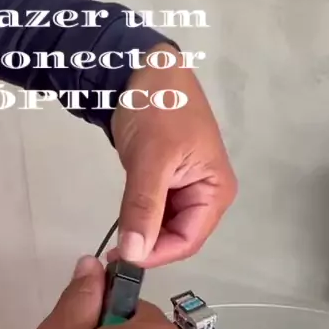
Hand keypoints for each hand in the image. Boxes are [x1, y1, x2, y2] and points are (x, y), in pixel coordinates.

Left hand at [110, 43, 236, 266]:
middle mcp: (206, 195)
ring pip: (163, 227)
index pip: (188, 239)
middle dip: (149, 247)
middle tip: (113, 254)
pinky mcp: (166, 182)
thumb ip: (144, 208)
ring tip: (114, 242)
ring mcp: (186, 189)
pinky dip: (138, 219)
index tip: (123, 260)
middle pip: (178, 237)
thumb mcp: (151, 160)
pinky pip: (154, 212)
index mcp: (215, 191)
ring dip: (141, 235)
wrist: (142, 69)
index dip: (157, 255)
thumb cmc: (157, 108)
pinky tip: (121, 223)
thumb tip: (134, 253)